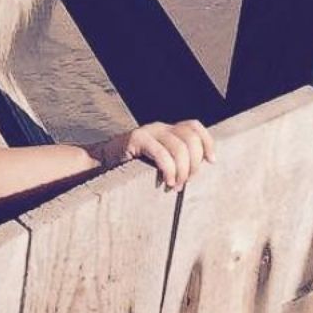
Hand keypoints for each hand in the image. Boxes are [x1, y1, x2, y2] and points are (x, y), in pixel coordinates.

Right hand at [88, 120, 215, 189]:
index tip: (212, 162)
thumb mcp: (158, 163)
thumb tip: (198, 174)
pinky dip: (169, 170)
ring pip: (180, 147)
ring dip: (182, 171)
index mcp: (168, 131)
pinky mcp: (135, 138)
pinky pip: (162, 153)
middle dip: (194, 164)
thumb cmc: (132, 169)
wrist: (100, 164)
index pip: (194, 127)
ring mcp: (148, 131)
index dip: (208, 142)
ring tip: (175, 185)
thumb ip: (175, 161)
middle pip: (191, 139)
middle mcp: (160, 127)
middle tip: (185, 182)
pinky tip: (167, 181)